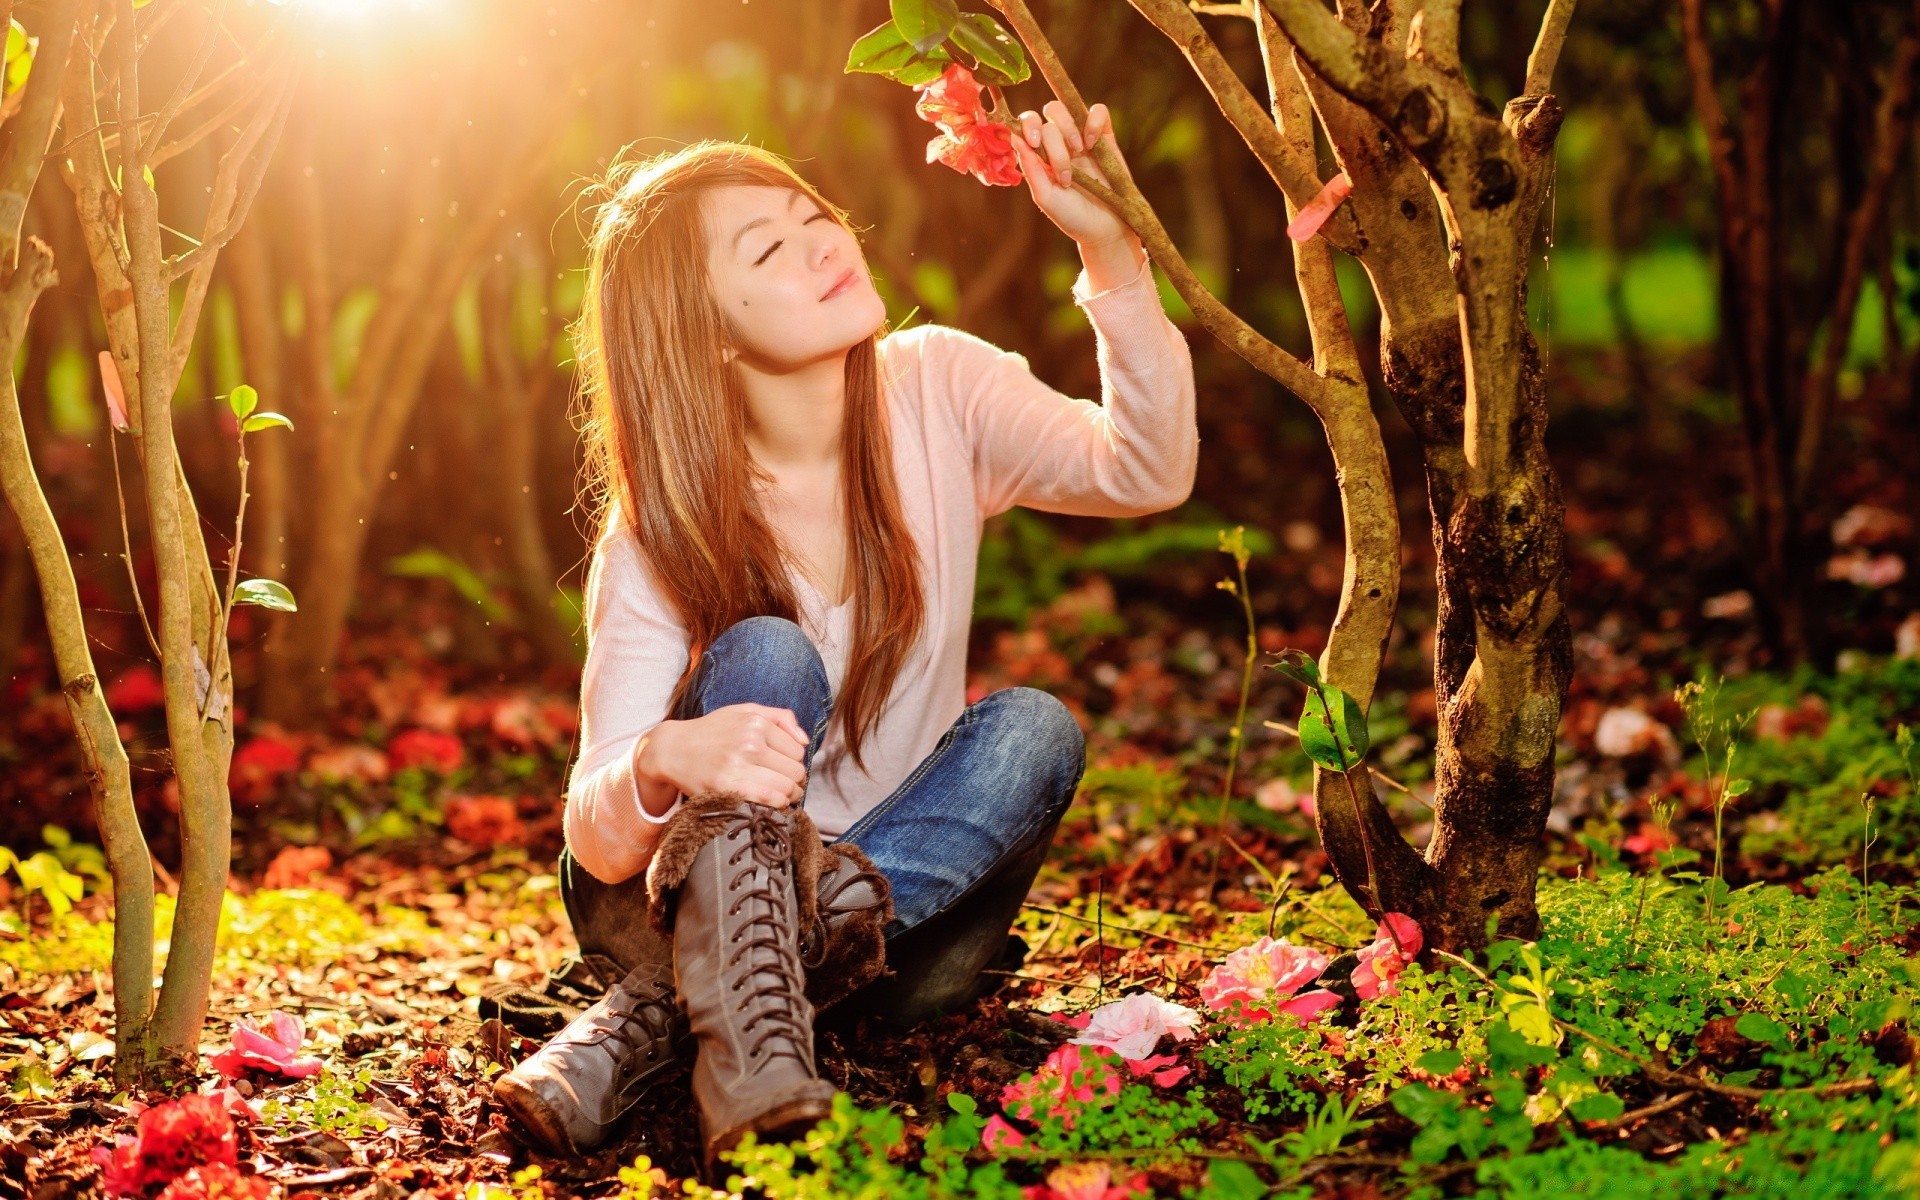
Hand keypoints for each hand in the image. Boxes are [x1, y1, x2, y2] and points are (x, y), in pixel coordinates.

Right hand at [637, 703, 810, 809]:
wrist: (673, 749)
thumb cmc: (713, 730)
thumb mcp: (745, 711)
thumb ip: (781, 718)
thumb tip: (805, 741)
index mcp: (756, 724)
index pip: (798, 752)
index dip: (794, 762)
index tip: (784, 767)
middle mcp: (749, 744)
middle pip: (795, 772)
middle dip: (795, 780)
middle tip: (786, 784)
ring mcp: (737, 767)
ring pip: (786, 788)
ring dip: (790, 795)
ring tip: (783, 795)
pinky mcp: (726, 788)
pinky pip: (767, 800)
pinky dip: (777, 804)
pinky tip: (774, 803)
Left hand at [1011, 100, 1132, 248]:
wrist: (1105, 228)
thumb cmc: (1072, 216)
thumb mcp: (1046, 197)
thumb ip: (1031, 168)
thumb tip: (1013, 138)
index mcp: (1040, 155)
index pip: (1027, 124)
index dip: (1028, 125)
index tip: (1034, 143)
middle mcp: (1058, 142)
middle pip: (1047, 116)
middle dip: (1053, 143)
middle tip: (1065, 171)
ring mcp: (1081, 137)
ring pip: (1067, 108)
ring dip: (1069, 128)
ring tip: (1079, 152)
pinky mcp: (1104, 136)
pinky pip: (1098, 111)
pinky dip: (1093, 121)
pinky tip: (1093, 143)